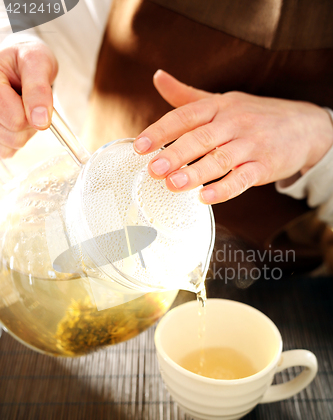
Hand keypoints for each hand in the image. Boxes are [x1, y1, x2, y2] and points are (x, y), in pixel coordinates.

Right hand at [0, 41, 57, 157]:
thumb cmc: (26, 58)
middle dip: (30, 122)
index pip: (15, 118)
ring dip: (25, 131)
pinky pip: (7, 151)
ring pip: (11, 145)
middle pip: (13, 134)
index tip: (33, 93)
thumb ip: (39, 89)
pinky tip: (16, 120)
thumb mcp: (37, 61)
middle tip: (28, 100)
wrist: (18, 62)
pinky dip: (18, 139)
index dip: (33, 111)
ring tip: (22, 108)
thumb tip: (40, 121)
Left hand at [134, 70, 332, 203]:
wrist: (304, 125)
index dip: (161, 131)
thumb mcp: (222, 101)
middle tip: (154, 169)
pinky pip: (243, 178)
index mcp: (218, 107)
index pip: (185, 116)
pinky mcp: (264, 165)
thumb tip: (157, 77)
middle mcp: (232, 123)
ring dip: (196, 172)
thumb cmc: (255, 115)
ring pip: (220, 159)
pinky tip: (206, 197)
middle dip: (176, 154)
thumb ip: (187, 95)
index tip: (140, 147)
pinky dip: (225, 188)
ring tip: (173, 184)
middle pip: (200, 138)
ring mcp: (250, 144)